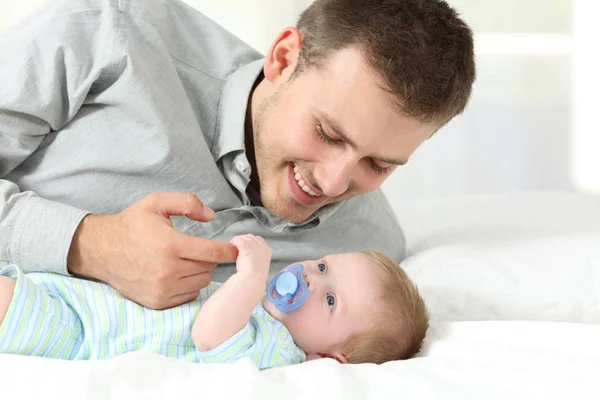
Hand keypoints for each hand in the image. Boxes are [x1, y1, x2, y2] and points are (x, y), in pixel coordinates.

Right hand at [67, 192, 237, 308]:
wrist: (100, 250)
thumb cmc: (131, 224)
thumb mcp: (156, 202)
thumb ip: (187, 202)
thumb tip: (211, 216)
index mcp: (170, 245)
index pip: (214, 252)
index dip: (230, 250)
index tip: (238, 248)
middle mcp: (168, 270)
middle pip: (209, 267)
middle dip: (207, 256)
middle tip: (195, 248)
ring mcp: (162, 290)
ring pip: (201, 282)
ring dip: (199, 271)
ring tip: (184, 260)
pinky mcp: (158, 302)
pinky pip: (189, 296)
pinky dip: (189, 285)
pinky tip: (177, 274)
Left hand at [230, 234, 271, 279]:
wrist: (252, 279)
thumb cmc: (254, 275)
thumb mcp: (259, 263)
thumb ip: (256, 255)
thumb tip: (249, 252)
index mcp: (267, 249)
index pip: (258, 239)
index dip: (250, 242)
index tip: (245, 248)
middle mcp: (262, 245)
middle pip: (250, 237)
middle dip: (243, 240)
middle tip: (238, 247)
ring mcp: (254, 245)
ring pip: (243, 237)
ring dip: (238, 241)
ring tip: (234, 248)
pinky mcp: (246, 246)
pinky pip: (237, 239)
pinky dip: (234, 242)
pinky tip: (232, 246)